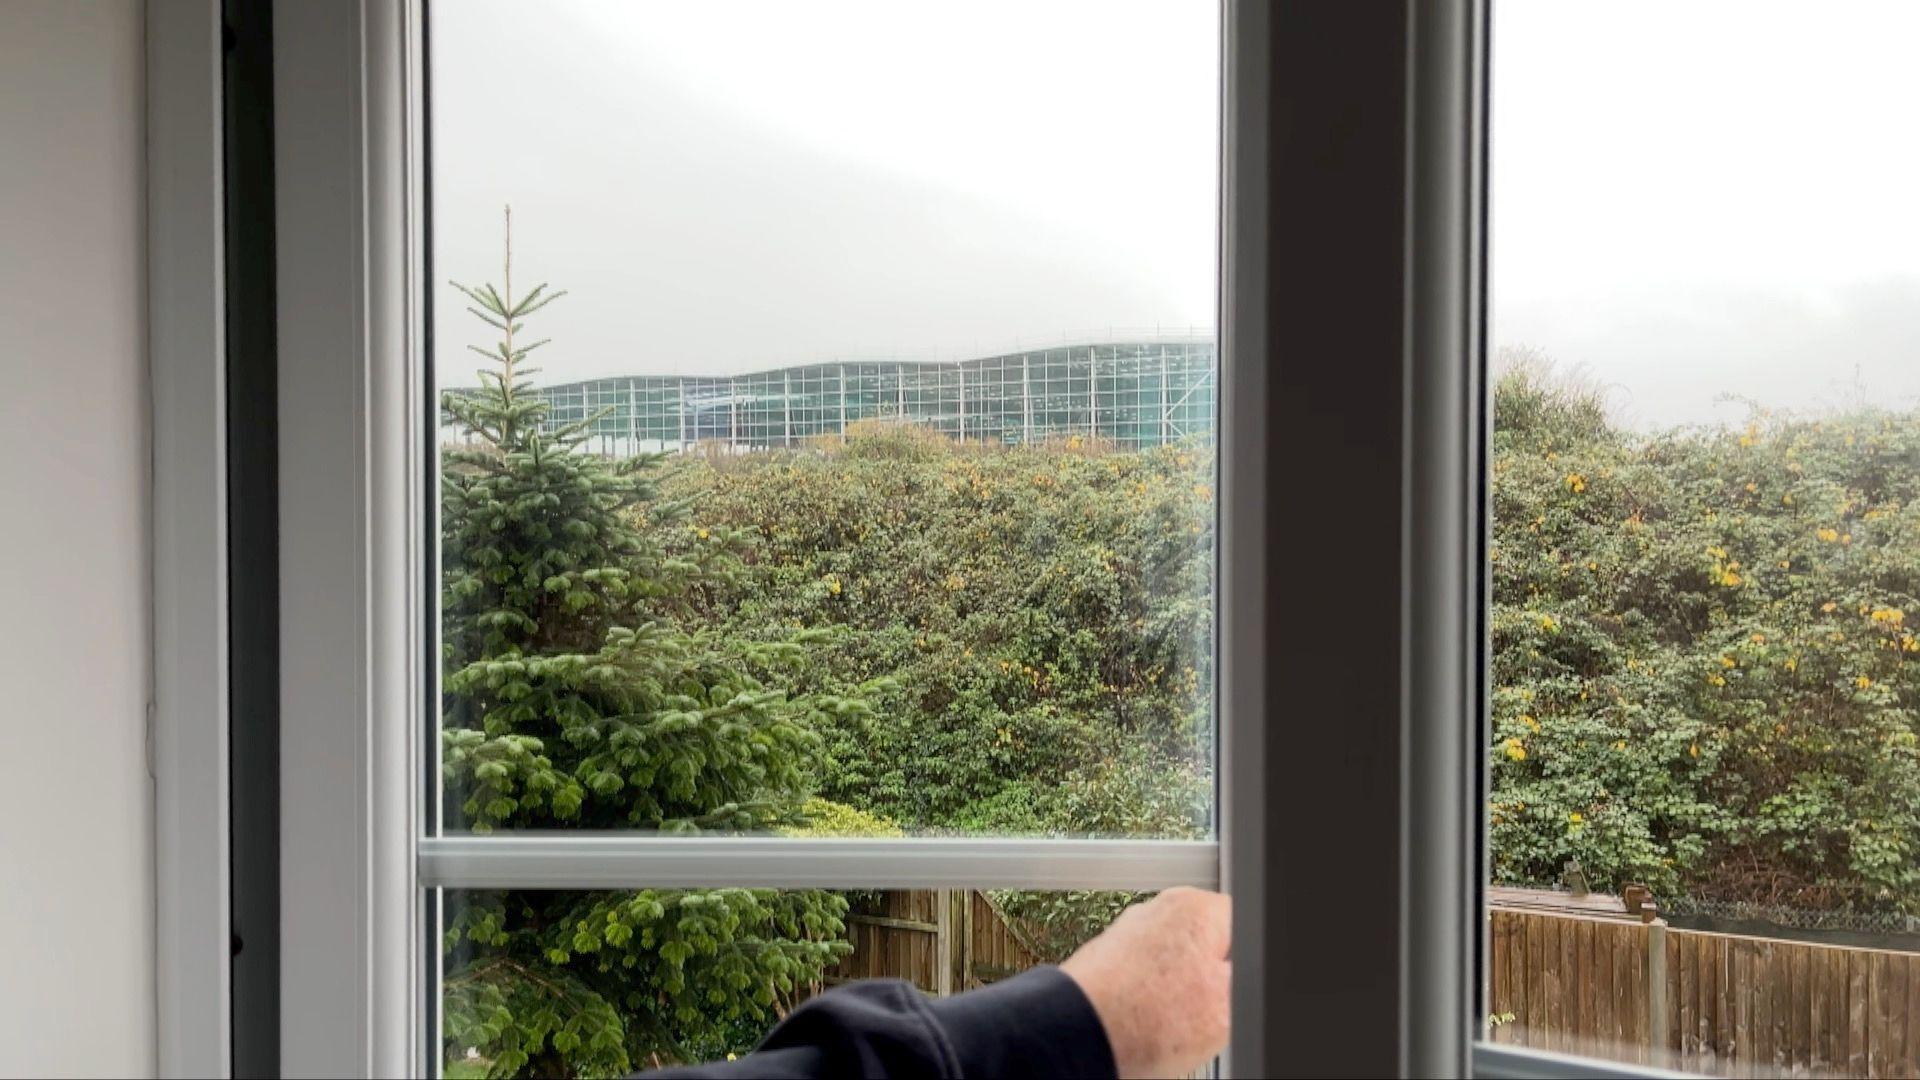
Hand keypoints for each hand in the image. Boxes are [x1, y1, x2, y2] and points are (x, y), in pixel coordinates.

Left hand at [1059, 887, 1229, 1078]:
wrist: (1077, 1038)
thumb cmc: (1146, 1021)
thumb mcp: (1231, 1004)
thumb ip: (1250, 975)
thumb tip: (1247, 968)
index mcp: (1198, 908)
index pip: (1245, 929)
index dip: (1247, 970)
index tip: (1236, 995)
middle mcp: (1159, 910)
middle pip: (1209, 949)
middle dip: (1212, 983)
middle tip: (1205, 1016)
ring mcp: (1128, 934)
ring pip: (1176, 969)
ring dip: (1180, 997)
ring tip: (1171, 1026)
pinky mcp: (1106, 961)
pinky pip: (1145, 983)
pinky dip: (1149, 1003)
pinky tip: (1147, 1027)